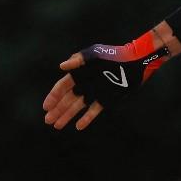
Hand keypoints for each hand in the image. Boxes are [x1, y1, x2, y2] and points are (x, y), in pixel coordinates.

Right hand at [42, 29, 177, 130]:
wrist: (135, 63)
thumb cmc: (114, 56)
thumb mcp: (95, 54)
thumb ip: (78, 59)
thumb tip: (61, 66)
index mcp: (80, 73)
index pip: (62, 87)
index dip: (53, 96)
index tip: (45, 107)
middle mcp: (86, 84)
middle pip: (67, 99)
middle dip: (57, 109)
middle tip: (47, 120)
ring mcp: (95, 92)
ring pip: (77, 106)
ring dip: (67, 115)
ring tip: (57, 125)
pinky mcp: (106, 99)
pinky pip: (93, 110)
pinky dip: (86, 118)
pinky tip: (78, 126)